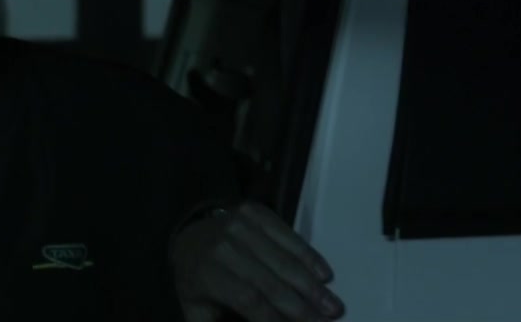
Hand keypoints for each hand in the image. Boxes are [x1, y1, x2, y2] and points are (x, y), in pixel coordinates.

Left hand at [170, 202, 343, 321]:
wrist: (186, 235)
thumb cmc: (197, 281)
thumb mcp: (196, 309)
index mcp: (207, 274)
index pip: (249, 299)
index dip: (276, 318)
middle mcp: (223, 246)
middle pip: (270, 281)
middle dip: (302, 306)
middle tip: (329, 321)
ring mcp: (238, 224)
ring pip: (282, 258)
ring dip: (311, 285)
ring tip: (333, 306)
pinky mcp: (252, 211)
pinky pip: (285, 233)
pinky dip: (307, 254)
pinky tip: (325, 274)